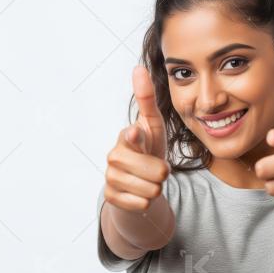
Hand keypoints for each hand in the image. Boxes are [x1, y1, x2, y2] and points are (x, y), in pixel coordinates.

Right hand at [104, 66, 170, 211]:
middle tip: (157, 169)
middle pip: (156, 172)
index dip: (137, 138)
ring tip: (148, 180)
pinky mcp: (110, 197)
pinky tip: (139, 193)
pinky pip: (142, 204)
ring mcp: (110, 177)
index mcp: (126, 136)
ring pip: (151, 190)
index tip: (136, 133)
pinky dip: (146, 202)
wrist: (136, 181)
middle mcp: (114, 156)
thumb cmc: (148, 150)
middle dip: (163, 173)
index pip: (133, 136)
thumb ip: (147, 101)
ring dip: (156, 188)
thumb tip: (138, 68)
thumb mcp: (153, 126)